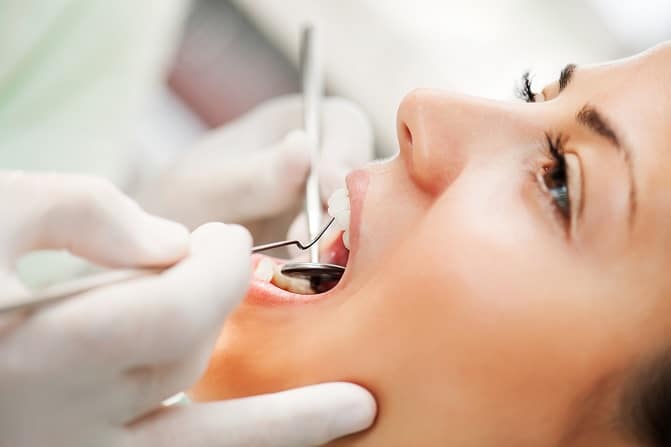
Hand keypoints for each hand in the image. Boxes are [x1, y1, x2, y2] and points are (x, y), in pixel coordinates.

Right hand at [0, 171, 375, 446]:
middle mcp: (58, 422)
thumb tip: (170, 242)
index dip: (214, 264)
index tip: (220, 235)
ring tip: (354, 411)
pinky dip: (233, 440)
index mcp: (36, 354)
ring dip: (279, 426)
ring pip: (198, 442)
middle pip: (187, 363)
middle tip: (242, 268)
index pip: (172, 310)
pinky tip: (293, 433)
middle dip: (224, 308)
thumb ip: (82, 211)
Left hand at [136, 95, 373, 243]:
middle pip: (364, 171)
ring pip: (361, 215)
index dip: (345, 152)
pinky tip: (308, 279)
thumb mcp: (205, 189)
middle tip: (314, 241)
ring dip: (342, 241)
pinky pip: (345, 250)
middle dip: (347, 206)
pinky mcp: (322, 244)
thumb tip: (305, 150)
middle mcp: (315, 161)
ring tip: (305, 265)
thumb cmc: (174, 207)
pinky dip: (334, 265)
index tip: (329, 190)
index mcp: (290, 125)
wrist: (162, 256)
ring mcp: (322, 204)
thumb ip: (254, 175)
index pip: (342, 122)